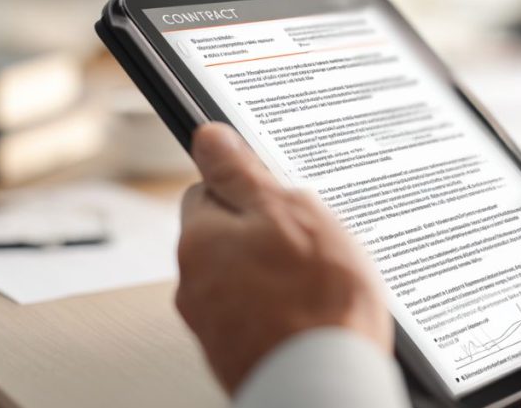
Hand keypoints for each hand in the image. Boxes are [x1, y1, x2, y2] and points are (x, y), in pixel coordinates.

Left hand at [174, 123, 391, 393]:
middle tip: (307, 239)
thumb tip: (208, 137)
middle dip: (262, 232)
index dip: (249, 188)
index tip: (278, 195)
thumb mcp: (287, 212)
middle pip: (226, 235)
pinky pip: (256, 314)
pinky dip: (279, 309)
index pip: (209, 190)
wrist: (326, 386)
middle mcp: (194, 284)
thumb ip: (242, 173)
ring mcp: (213, 324)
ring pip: (243, 276)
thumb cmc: (316, 302)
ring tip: (316, 281)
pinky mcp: (236, 354)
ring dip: (272, 272)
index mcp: (200, 240)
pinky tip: (311, 312)